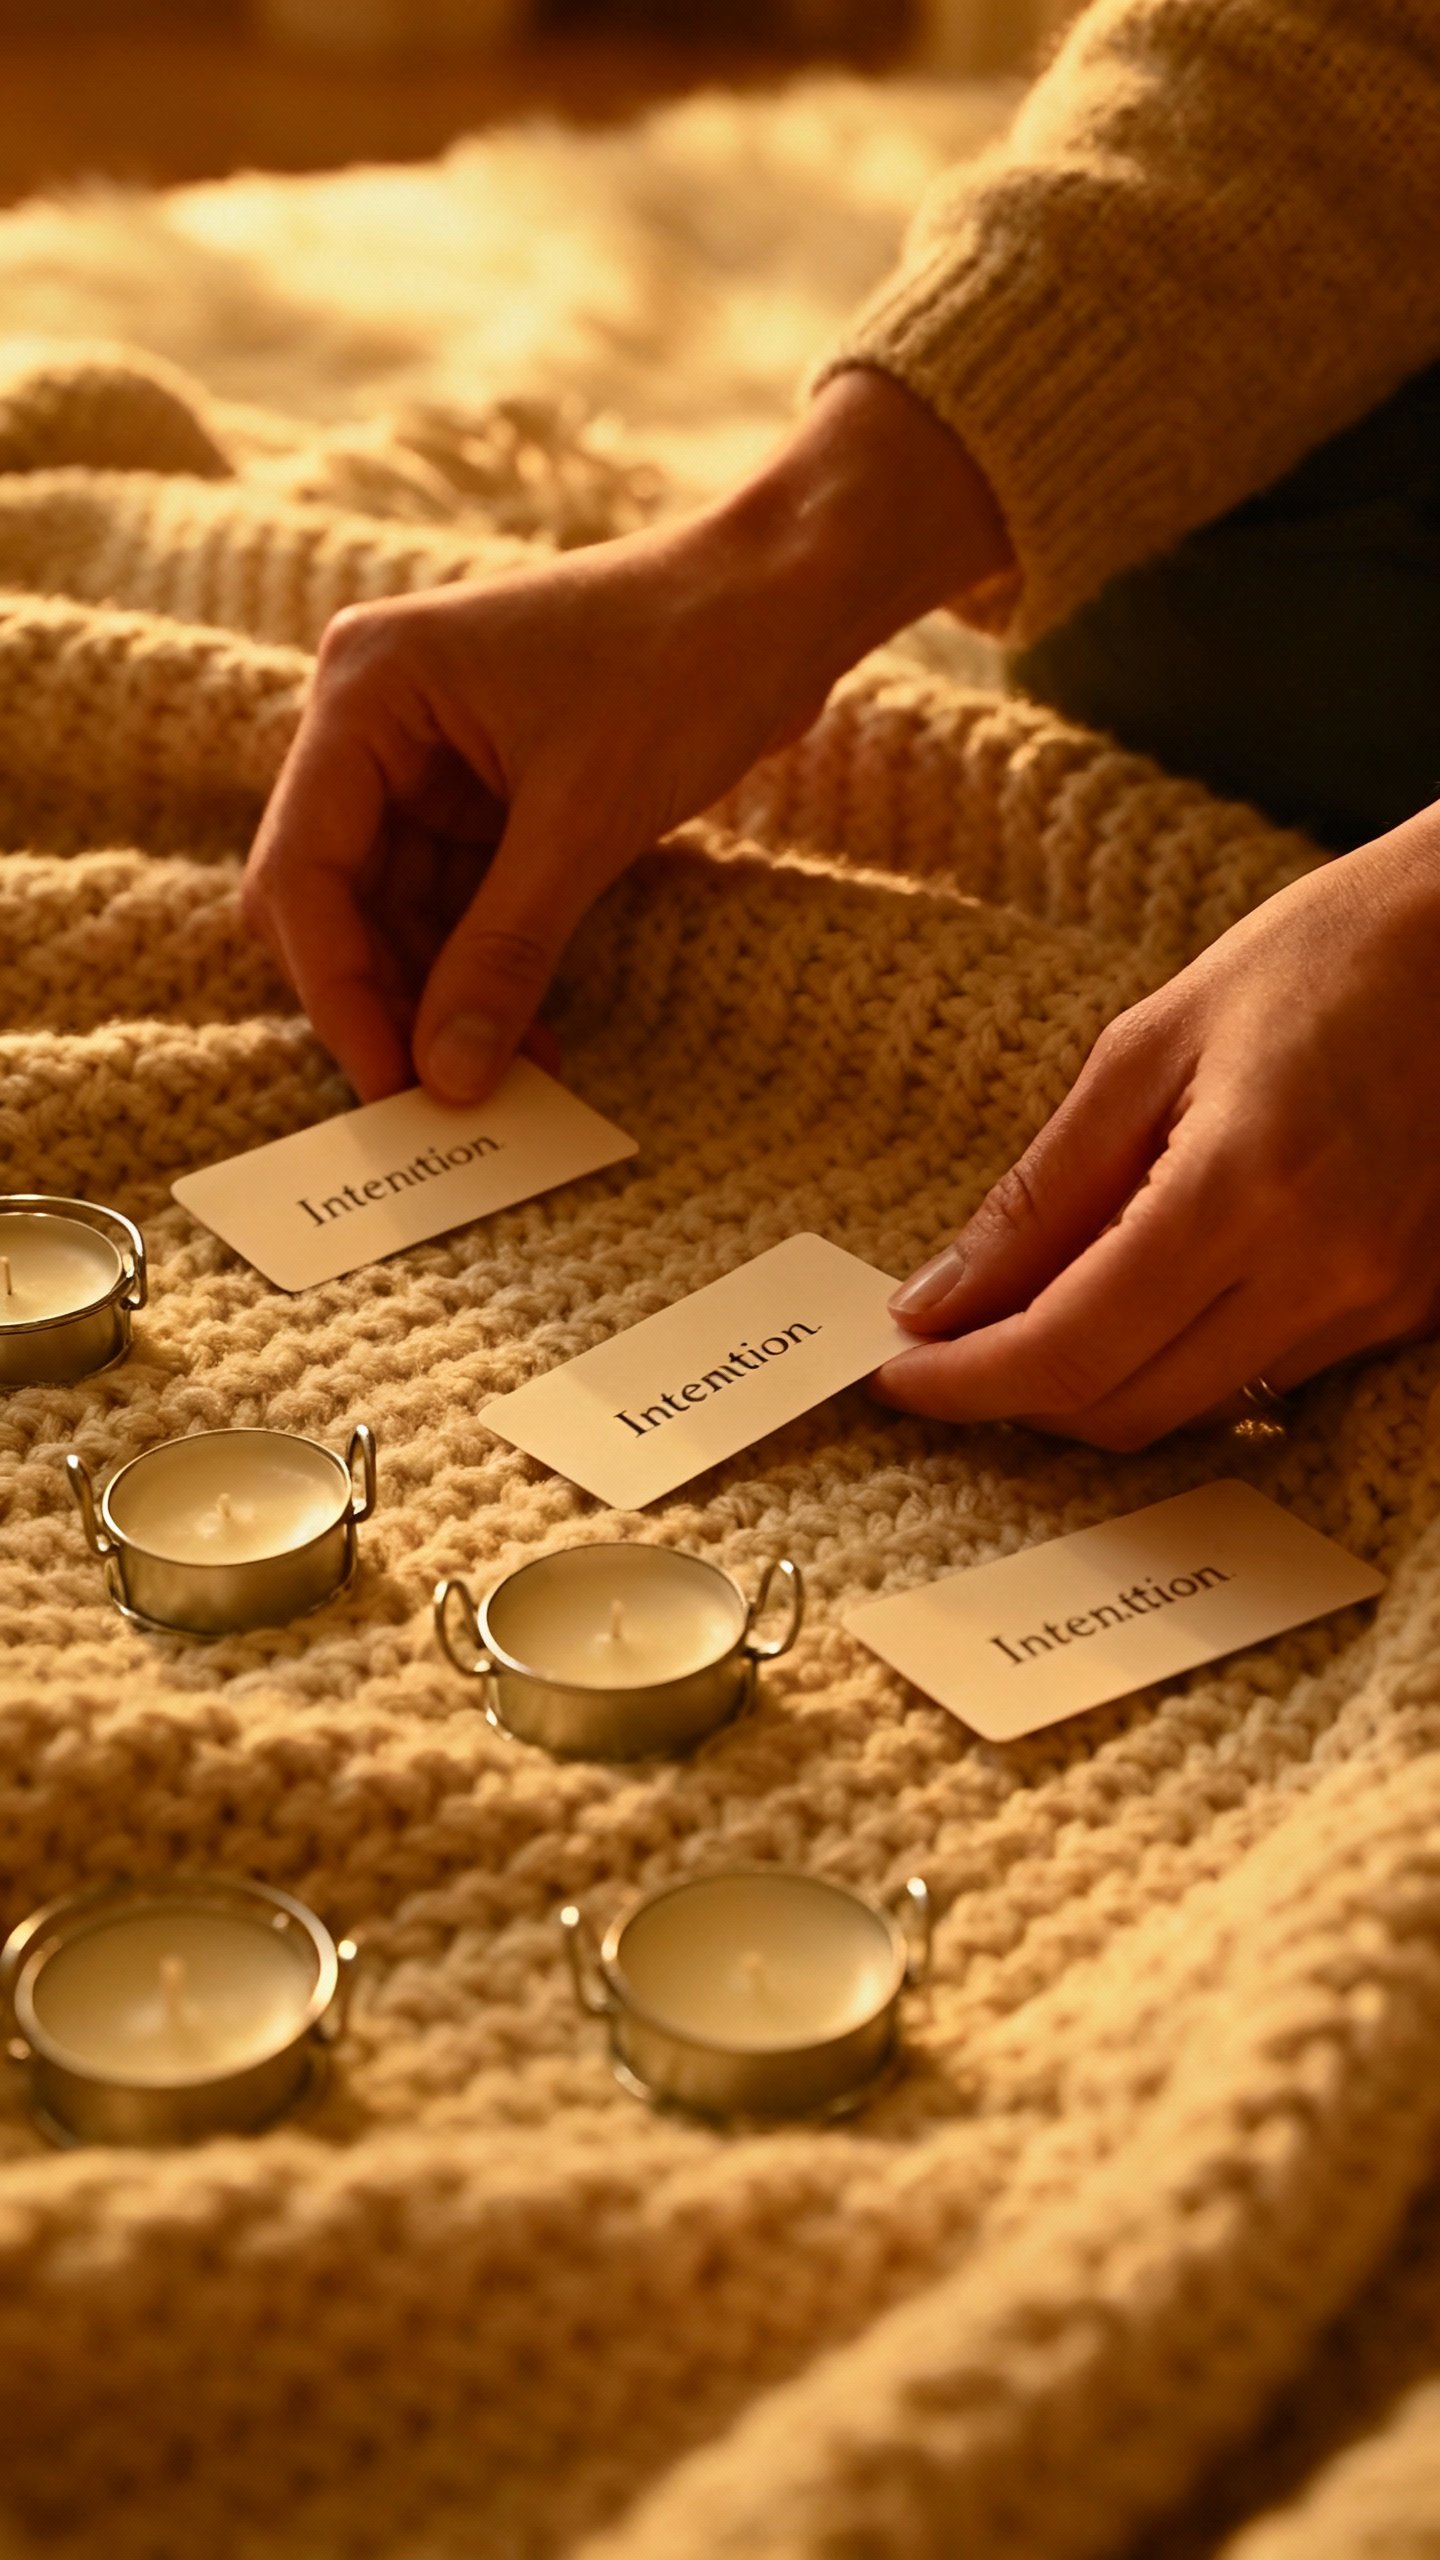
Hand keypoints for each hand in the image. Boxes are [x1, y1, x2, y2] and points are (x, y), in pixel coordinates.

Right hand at [242, 371, 1011, 1104]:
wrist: (785, 599)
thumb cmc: (685, 664)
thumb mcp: (586, 823)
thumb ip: (504, 954)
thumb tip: (445, 1080)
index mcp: (368, 689)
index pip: (303, 867)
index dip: (338, 989)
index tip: (388, 1088)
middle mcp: (376, 716)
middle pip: (332, 894)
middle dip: (383, 997)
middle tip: (436, 1100)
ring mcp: (429, 752)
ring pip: (396, 909)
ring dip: (440, 995)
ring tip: (503, 1081)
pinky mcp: (485, 785)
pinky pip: (457, 898)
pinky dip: (484, 965)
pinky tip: (528, 1034)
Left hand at [877, 807, 1439, 1448]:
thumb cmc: (1324, 958)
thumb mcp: (1150, 1046)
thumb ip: (1043, 1191)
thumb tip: (943, 1296)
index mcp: (1240, 1189)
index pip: (1070, 1347)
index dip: (967, 1382)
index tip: (898, 1375)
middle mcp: (1321, 1271)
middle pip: (1128, 1410)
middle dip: (1018, 1400)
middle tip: (948, 1354)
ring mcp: (1379, 1304)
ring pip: (1198, 1415)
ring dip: (1098, 1390)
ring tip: (1033, 1325)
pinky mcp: (1415, 1312)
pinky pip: (1269, 1384)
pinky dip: (1184, 1366)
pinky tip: (1143, 1308)